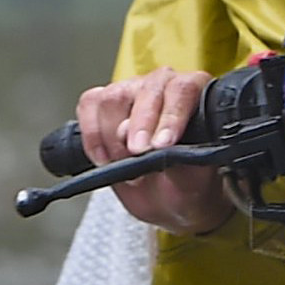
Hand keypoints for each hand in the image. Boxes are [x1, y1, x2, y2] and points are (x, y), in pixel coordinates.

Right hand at [77, 68, 237, 234]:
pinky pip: (89, 106)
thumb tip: (160, 148)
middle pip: (145, 91)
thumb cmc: (185, 182)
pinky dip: (92, 136)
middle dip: (140, 126)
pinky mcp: (102, 104)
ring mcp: (130, 91)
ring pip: (112, 98)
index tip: (162, 145)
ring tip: (125, 165)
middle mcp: (162, 85)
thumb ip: (182, 162)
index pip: (183, 91)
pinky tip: (105, 159)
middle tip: (137, 154)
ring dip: (114, 137)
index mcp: (195, 95)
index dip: (171, 116)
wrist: (166, 198)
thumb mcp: (192, 180)